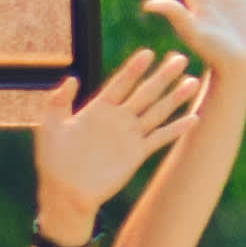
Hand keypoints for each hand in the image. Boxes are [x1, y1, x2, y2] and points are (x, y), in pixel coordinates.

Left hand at [22, 49, 200, 245]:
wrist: (65, 193)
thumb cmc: (54, 161)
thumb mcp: (52, 127)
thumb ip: (59, 101)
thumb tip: (71, 77)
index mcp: (98, 109)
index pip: (120, 84)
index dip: (134, 69)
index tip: (148, 53)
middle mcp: (118, 119)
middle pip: (145, 93)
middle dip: (162, 76)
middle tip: (180, 58)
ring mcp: (129, 135)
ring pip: (157, 111)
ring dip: (175, 97)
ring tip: (193, 81)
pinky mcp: (137, 153)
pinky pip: (160, 138)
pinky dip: (176, 129)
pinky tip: (193, 118)